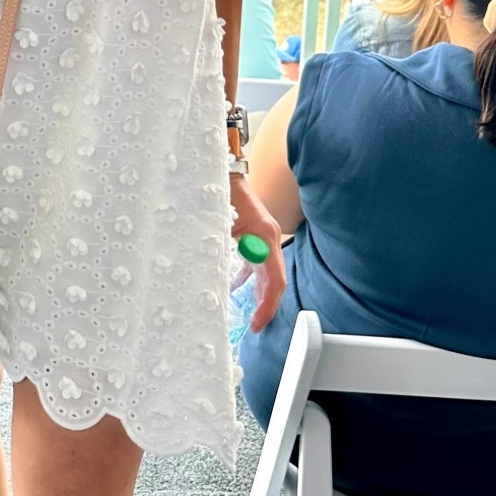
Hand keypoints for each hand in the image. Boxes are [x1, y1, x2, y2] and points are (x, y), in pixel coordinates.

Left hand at [230, 174, 286, 333]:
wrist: (224, 169)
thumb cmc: (223, 190)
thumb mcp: (221, 217)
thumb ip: (221, 243)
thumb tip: (220, 274)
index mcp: (264, 238)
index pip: (275, 279)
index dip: (268, 304)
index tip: (257, 323)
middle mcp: (267, 240)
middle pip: (275, 280)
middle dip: (267, 305)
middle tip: (255, 326)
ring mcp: (262, 239)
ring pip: (267, 274)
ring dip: (260, 295)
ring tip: (251, 316)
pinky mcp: (253, 238)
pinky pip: (256, 264)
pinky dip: (249, 279)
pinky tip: (238, 289)